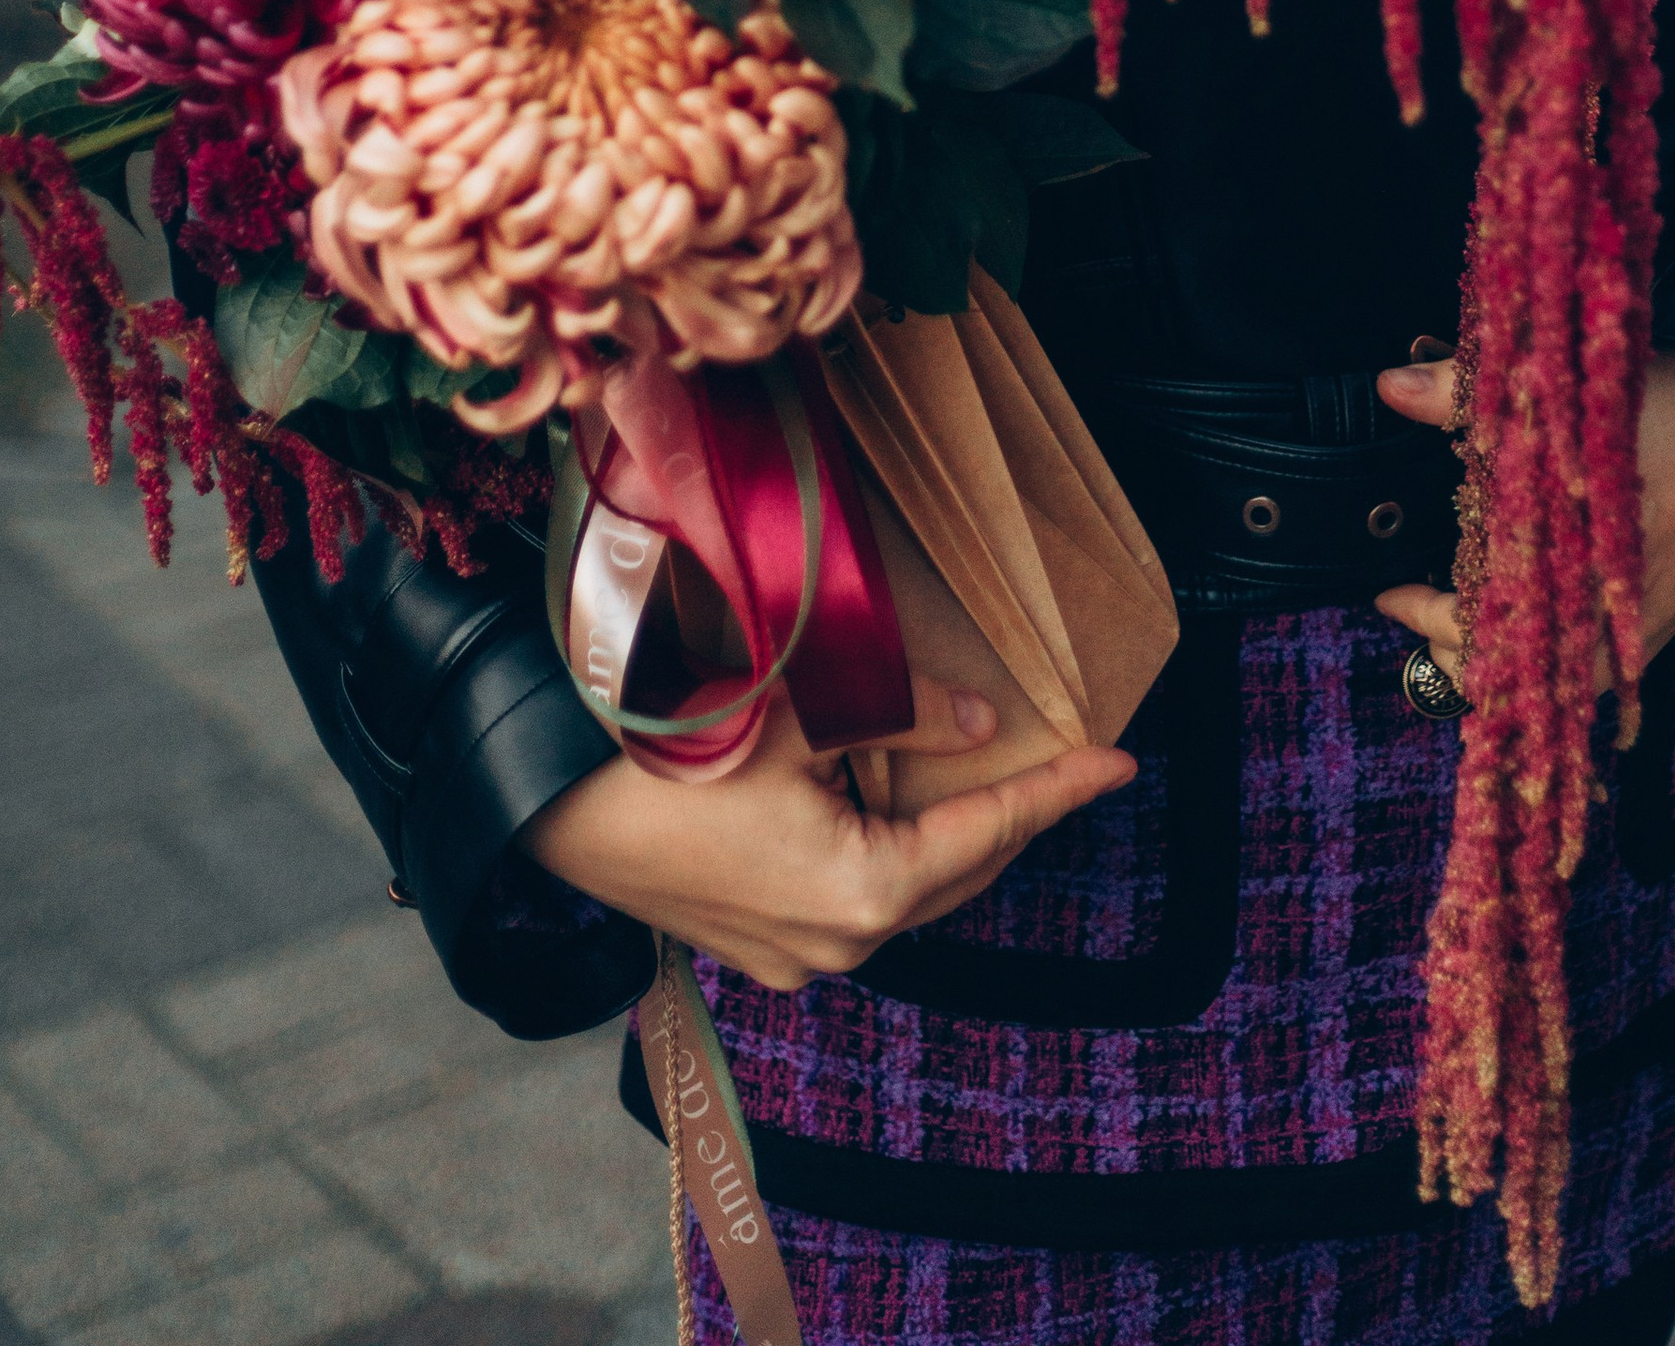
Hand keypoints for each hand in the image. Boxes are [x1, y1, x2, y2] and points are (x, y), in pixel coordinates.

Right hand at [523, 676, 1136, 993]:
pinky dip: (896, 860)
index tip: (1118, 763)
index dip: (1058, 791)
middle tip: (1065, 763)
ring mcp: (796, 960)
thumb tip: (982, 724)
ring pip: (910, 896)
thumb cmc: (674, 752)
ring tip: (995, 783)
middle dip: (1013, 818)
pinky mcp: (759, 950)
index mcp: (862, 895)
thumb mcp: (802, 714)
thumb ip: (905, 717)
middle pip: (957, 875)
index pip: (990, 832)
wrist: (556, 802)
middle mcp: (839, 946)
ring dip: (953, 840)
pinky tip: (902, 813)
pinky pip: (858, 908)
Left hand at [1372, 345, 1674, 687]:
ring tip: (1474, 621)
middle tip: (1424, 608)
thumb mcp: (1560, 394)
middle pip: (1517, 681)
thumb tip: (1391, 386)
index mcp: (1569, 573)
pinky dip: (1569, 649)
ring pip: (1567, 681)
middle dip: (1459, 655)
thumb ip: (1467, 393)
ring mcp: (1652, 620)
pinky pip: (1613, 660)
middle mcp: (1610, 620)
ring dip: (1515, 658)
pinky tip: (1551, 611)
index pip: (1476, 635)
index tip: (1389, 594)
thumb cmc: (1666, 402)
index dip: (1423, 617)